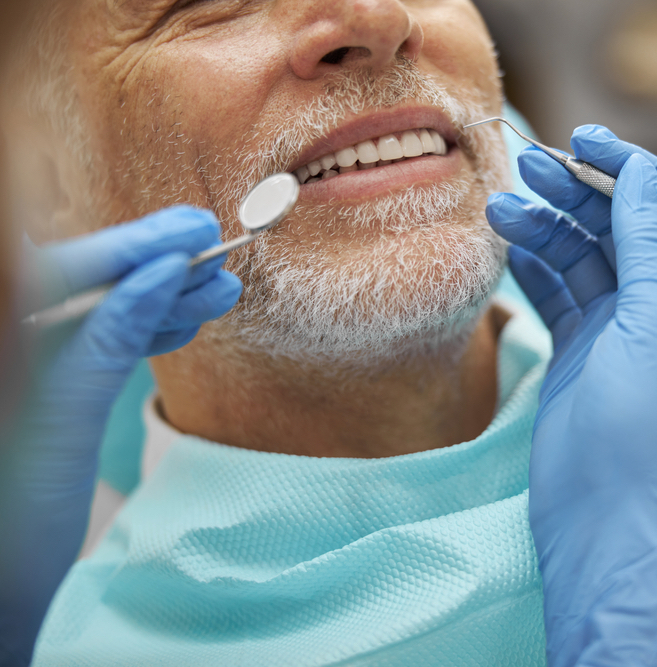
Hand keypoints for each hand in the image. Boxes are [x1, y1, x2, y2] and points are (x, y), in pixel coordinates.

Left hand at [0, 206, 241, 664]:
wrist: (0, 601)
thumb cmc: (9, 521)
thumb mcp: (60, 418)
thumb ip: (105, 338)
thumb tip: (159, 272)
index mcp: (1, 341)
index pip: (54, 268)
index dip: (127, 245)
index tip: (188, 231)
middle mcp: (12, 346)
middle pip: (77, 284)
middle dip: (150, 267)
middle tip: (213, 247)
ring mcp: (28, 371)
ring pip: (95, 316)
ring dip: (157, 300)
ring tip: (218, 290)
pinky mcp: (44, 397)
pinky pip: (96, 350)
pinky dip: (142, 336)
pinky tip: (185, 323)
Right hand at [486, 125, 656, 665]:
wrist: (610, 515)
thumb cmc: (648, 421)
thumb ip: (648, 242)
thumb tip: (640, 171)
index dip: (630, 168)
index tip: (584, 142)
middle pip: (617, 226)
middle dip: (576, 194)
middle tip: (526, 168)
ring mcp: (615, 329)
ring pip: (580, 258)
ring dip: (545, 229)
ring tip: (500, 210)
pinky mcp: (577, 352)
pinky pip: (556, 293)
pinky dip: (534, 267)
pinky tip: (508, 245)